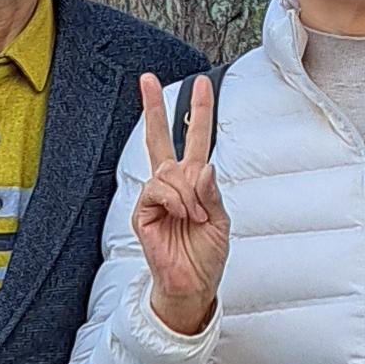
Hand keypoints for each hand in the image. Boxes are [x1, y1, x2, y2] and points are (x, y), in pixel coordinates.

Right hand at [132, 72, 228, 333]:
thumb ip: (212, 192)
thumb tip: (202, 166)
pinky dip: (174, 200)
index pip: (194, 140)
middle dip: (153, 107)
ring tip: (195, 216)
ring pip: (168, 172)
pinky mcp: (143, 212)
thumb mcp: (221, 220)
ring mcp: (156, 197)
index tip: (201, 84)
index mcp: (194, 182)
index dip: (198, 112)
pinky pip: (157, 191)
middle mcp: (172, 184)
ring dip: (188, 193)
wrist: (193, 284)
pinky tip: (182, 214)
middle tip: (147, 79)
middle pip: (159, 138)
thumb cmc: (206, 254)